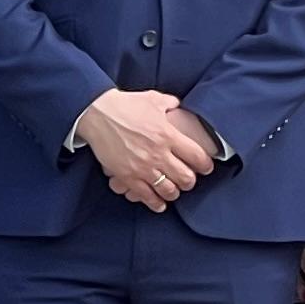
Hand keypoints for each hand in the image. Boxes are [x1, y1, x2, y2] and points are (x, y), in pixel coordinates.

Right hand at [74, 89, 213, 211]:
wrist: (97, 114)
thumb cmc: (125, 105)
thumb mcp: (153, 99)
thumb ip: (171, 103)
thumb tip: (178, 106)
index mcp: (168, 135)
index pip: (196, 156)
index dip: (205, 165)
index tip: (207, 167)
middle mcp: (158, 154)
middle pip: (185, 177)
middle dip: (190, 181)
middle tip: (189, 180)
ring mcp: (143, 167)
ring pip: (168, 190)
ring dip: (174, 193)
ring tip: (174, 191)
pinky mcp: (127, 176)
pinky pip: (146, 196)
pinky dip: (155, 203)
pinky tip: (160, 204)